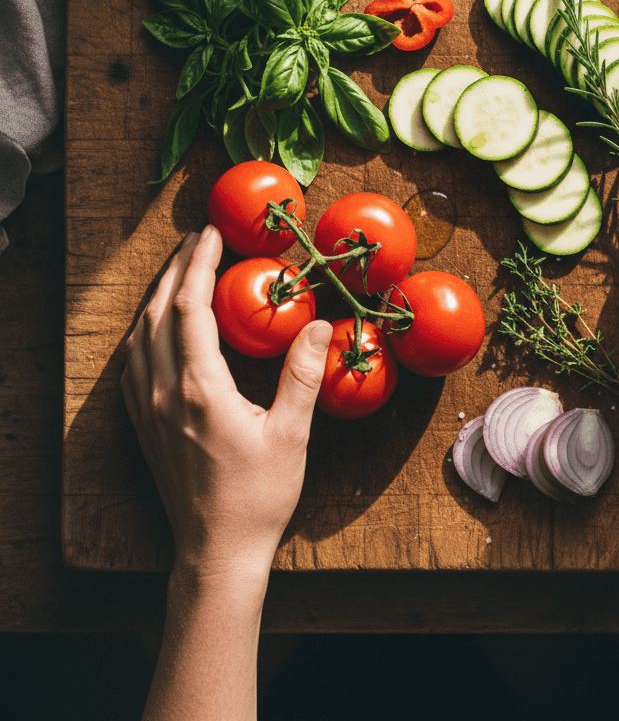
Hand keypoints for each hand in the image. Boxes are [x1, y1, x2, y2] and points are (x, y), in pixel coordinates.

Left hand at [121, 225, 332, 577]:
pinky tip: (157, 329)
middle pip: (159, 313)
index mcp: (200, 388)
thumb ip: (302, 374)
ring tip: (180, 272)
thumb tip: (319, 323)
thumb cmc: (258, 496)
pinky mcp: (143, 427)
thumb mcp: (292, 433)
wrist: (216, 550)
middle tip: (198, 240)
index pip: (191, 308)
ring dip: (157, 297)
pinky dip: (144, 332)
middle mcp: (163, 393)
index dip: (199, 264)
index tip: (212, 234)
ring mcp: (147, 411)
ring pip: (140, 336)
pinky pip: (132, 365)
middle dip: (176, 269)